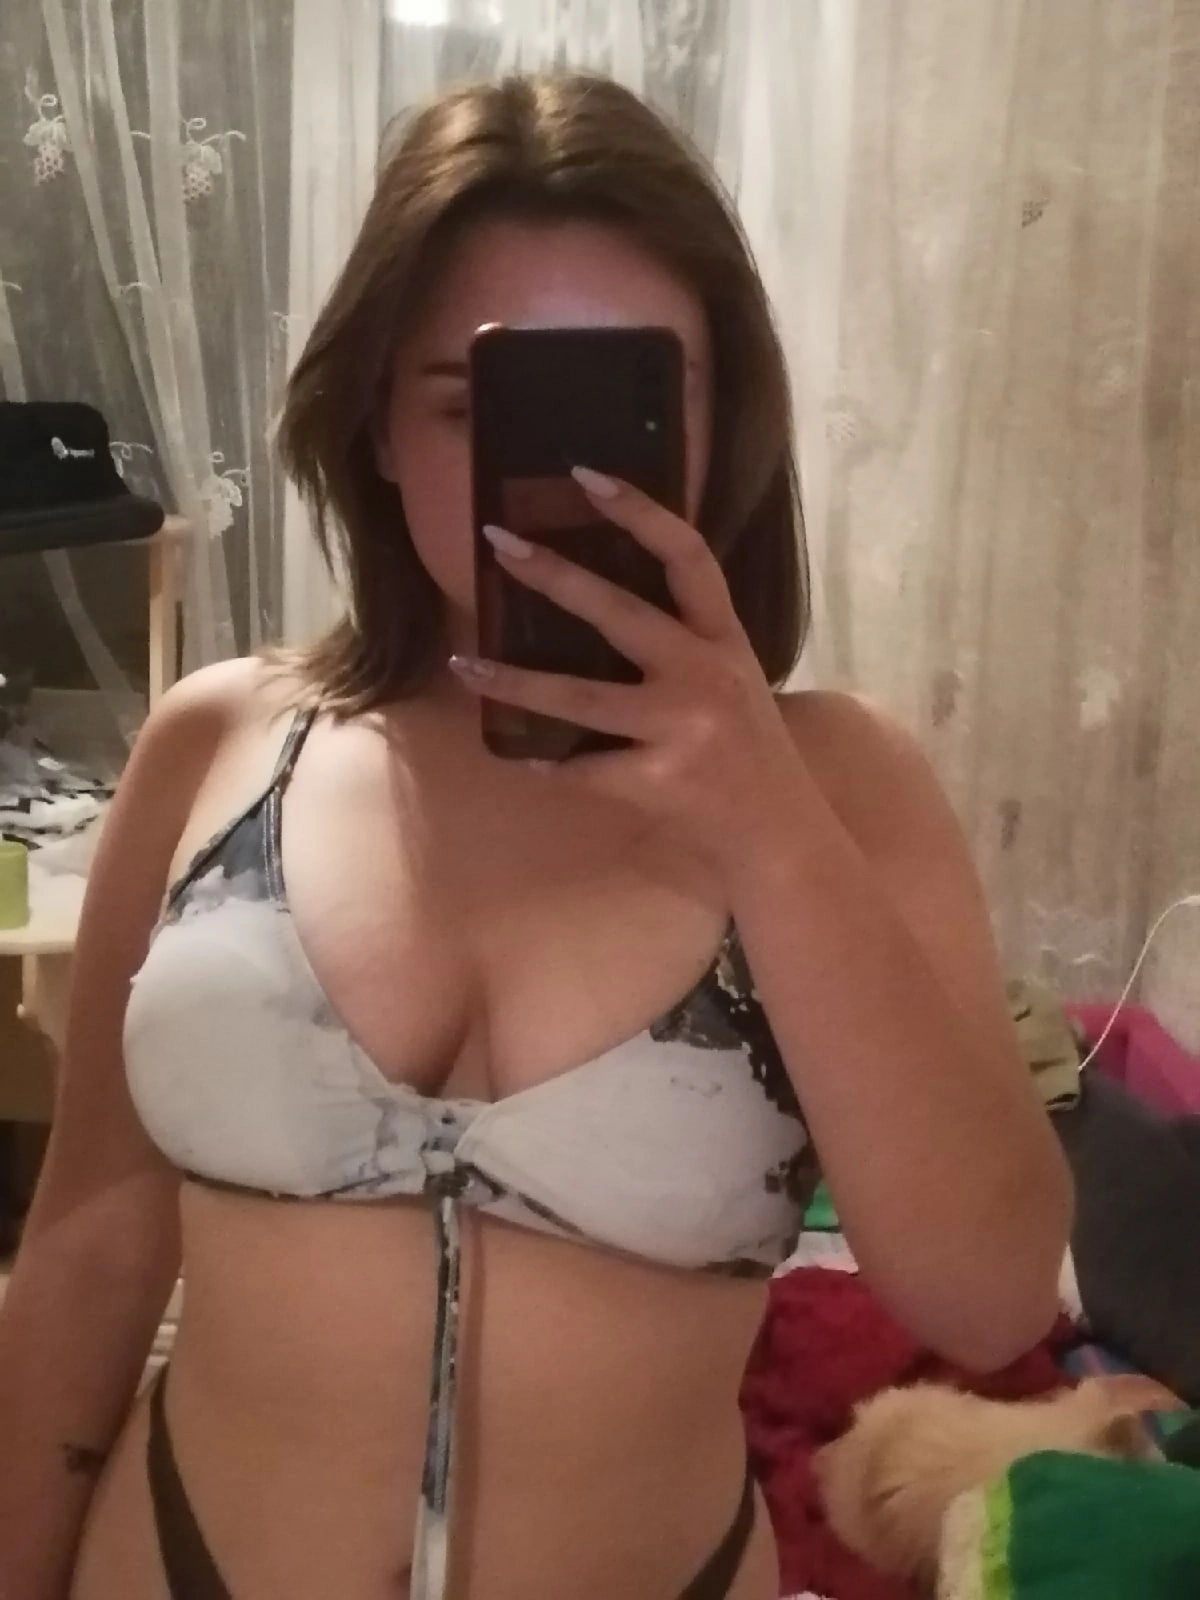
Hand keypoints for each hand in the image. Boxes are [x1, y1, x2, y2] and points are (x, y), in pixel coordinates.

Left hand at [448, 465, 811, 872]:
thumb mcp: (732, 680)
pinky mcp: (658, 781)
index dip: (640, 511)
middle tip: (498, 543)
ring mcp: (682, 729)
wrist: (778, 834)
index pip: (687, 557)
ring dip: (513, 681)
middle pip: (621, 612)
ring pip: (580, 697)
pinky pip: (583, 768)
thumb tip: (594, 600)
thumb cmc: (747, 751)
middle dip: (554, 576)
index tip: (585, 476)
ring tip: (462, 663)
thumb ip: (685, 642)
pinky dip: (548, 763)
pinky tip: (522, 756)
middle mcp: (706, 675)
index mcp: (725, 640)